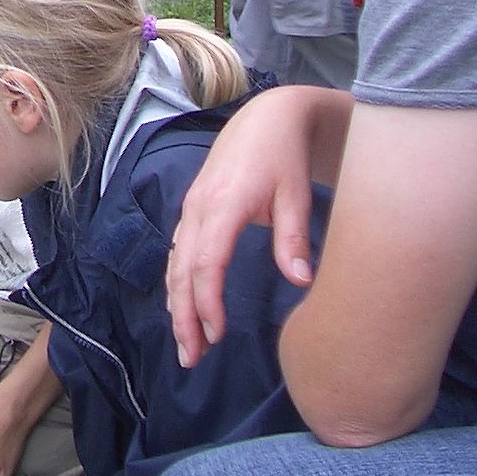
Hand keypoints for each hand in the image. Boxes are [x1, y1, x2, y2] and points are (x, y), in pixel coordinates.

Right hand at [166, 86, 349, 365]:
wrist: (267, 117)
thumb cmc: (284, 155)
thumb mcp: (296, 193)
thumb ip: (294, 237)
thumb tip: (301, 281)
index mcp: (222, 204)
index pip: (206, 263)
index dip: (207, 303)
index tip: (217, 336)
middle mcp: (198, 207)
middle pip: (181, 270)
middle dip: (183, 316)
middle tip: (191, 358)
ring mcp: (192, 207)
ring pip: (175, 263)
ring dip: (177, 304)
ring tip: (187, 344)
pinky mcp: (195, 208)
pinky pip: (179, 251)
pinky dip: (179, 283)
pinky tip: (184, 305)